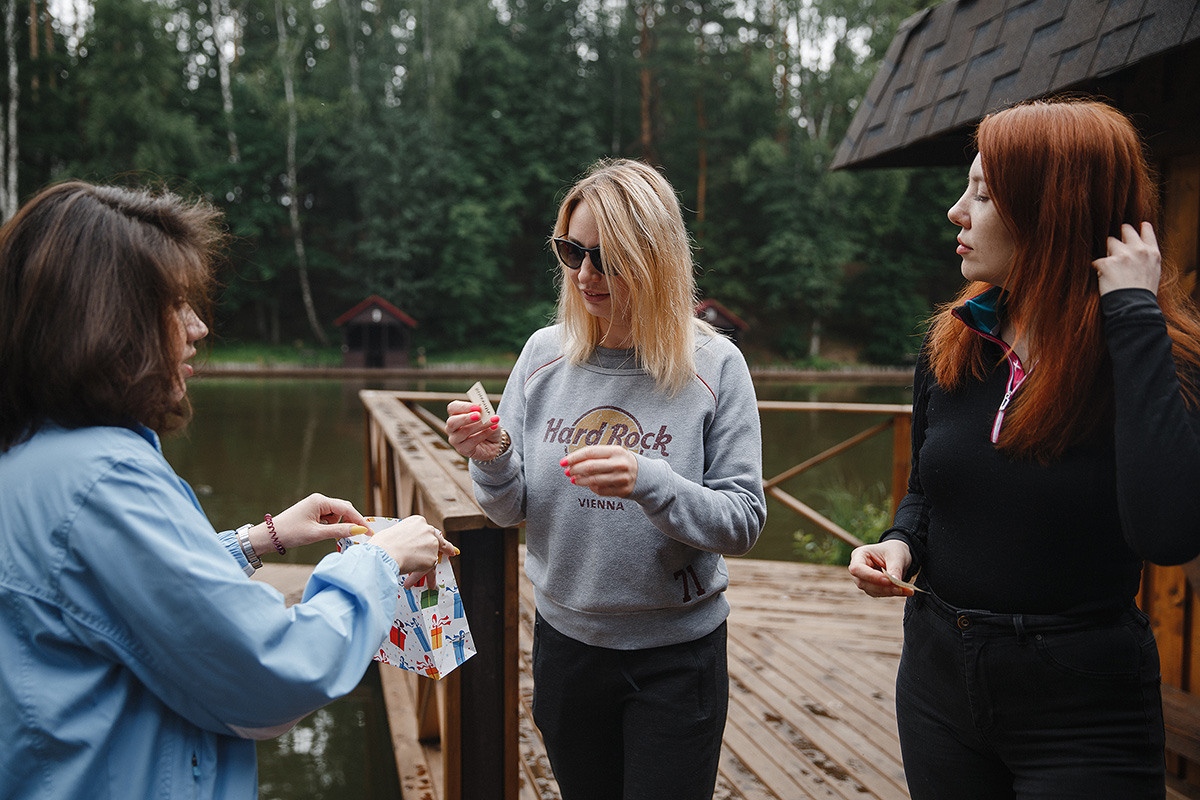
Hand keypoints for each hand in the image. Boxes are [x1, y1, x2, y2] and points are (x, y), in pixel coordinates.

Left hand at [247, 493, 370, 553]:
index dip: (359, 521)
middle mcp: (319, 500)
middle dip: (350, 522)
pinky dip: (330, 526)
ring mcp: (315, 506)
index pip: (347, 509)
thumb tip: (359, 530)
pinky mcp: (312, 512)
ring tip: (324, 535)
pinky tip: (321, 533)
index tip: (369, 532)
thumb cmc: (290, 533)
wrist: (268, 536)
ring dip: (337, 525)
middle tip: (359, 536)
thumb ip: (339, 531)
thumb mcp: (316, 534)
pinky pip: (328, 518)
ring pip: (336, 515)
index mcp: (320, 501)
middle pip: (343, 509)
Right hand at [368, 515, 457, 588]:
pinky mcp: (432, 559)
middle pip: (437, 541)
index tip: (437, 541)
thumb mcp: (393, 533)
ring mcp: (432, 544)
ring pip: (431, 559)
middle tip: (452, 552)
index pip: (427, 531)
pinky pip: (426, 570)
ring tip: (427, 583)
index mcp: (418, 522)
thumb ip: (403, 538)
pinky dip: (419, 577)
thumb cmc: (382, 544)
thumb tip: (401, 546)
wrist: (384, 553)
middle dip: (446, 548)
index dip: (431, 537)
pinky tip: (410, 583)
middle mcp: (427, 530)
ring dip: (428, 572)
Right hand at [445, 399, 502, 459]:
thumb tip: (482, 409)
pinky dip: (484, 434)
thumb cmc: (487, 427)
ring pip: (464, 432)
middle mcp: (452, 427)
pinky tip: (492, 429)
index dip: (464, 406)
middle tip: (479, 415)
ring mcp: (455, 440)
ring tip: (494, 421)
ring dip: (480, 425)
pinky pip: (471, 442)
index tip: (478, 407)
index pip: (452, 408)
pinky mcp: (462, 449)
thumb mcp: (487, 416)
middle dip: (466, 418)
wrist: (494, 443)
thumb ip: (483, 411)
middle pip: (452, 422)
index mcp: (455, 415)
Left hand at [561, 445, 637, 497]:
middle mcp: (620, 464)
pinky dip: (591, 488)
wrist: (644, 475)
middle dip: (575, 469)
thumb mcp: (611, 453)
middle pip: (590, 467)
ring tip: (574, 479)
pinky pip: (601, 490)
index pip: (590, 452)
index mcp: (616, 450)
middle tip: (567, 472)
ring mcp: (623, 478)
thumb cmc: (620, 461)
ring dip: (580, 481)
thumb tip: (571, 463)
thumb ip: (594, 456)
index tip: (562, 462)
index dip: (574, 457)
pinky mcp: (623, 490)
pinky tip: (588, 484)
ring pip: (594, 481)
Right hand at [848, 539, 913, 597]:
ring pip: (872, 590)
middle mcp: (858, 569)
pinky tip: (904, 591)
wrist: (897, 556)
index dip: (870, 576)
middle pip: (863, 582)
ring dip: (889, 592)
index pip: (857, 568)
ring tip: (907, 590)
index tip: (888, 580)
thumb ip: (895, 568)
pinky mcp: (871, 587)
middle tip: (901, 588)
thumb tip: (895, 582)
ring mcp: (863, 579)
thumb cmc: (894, 551)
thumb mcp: (897, 556)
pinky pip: (879, 593)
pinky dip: (892, 593)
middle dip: (883, 587)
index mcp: (859, 555)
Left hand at [1093, 221, 1160, 295]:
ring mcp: (1122, 255)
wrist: (1134, 308)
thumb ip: (1145, 257)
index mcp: (1152, 253)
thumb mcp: (1152, 272)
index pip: (1146, 231)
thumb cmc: (1142, 294)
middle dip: (1120, 234)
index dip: (1140, 227)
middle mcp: (1138, 250)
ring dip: (1108, 252)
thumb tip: (1136, 249)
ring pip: (1109, 242)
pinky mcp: (1107, 263)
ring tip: (1111, 267)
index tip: (1137, 226)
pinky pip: (1097, 261)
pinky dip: (1098, 268)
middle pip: (1125, 229)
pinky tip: (1103, 277)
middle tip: (1116, 244)